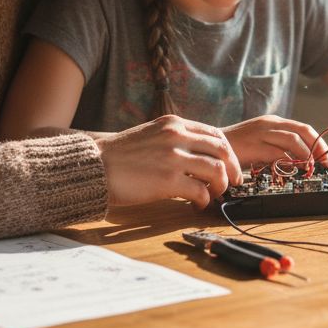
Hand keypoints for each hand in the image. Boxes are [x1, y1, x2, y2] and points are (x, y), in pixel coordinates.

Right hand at [95, 115, 240, 209]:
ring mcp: (173, 157)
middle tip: (233, 183)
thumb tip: (199, 155)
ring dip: (221, 186)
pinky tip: (197, 204)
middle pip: (222, 150)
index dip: (228, 152)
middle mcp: (177, 136)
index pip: (215, 134)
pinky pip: (201, 190)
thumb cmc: (120, 156)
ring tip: (213, 195)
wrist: (94, 166)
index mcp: (174, 124)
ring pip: (217, 170)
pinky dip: (205, 199)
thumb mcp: (151, 135)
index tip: (231, 165)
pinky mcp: (168, 180)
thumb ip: (175, 139)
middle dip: (233, 169)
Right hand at [223, 115, 327, 168]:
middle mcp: (269, 124)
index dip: (318, 143)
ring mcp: (261, 133)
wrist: (210, 148)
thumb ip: (278, 147)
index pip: (303, 128)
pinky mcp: (253, 146)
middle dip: (318, 148)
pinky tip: (294, 171)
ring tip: (314, 168)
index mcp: (273, 122)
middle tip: (326, 163)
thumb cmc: (236, 149)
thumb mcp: (261, 142)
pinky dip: (289, 162)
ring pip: (293, 141)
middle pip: (303, 131)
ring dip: (307, 155)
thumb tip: (300, 161)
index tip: (327, 158)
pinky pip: (277, 153)